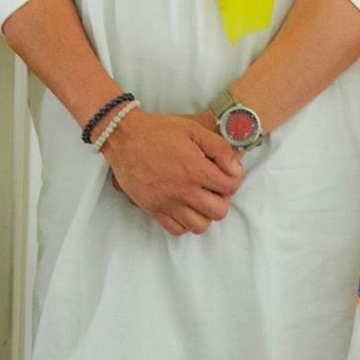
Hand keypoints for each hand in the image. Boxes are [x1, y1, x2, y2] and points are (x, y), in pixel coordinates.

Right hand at [101, 107, 243, 236]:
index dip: (234, 178)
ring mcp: (167, 203)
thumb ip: (219, 148)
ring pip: (200, 226)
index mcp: (196, 170)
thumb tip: (234, 168)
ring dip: (205, 213)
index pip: (230, 187)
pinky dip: (185, 222)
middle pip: (219, 211)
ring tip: (200, 198)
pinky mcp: (153, 210)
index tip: (228, 172)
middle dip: (223, 198)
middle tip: (215, 186)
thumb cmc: (159, 131)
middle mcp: (183, 191)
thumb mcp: (194, 129)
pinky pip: (177, 230)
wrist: (125, 138)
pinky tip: (184, 206)